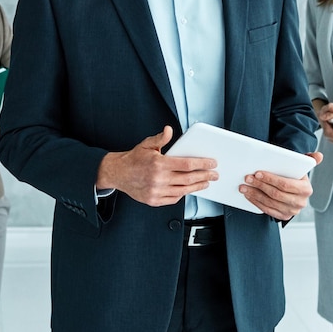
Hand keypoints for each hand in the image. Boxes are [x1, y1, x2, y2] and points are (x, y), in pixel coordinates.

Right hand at [96, 125, 218, 206]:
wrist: (118, 174)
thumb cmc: (134, 159)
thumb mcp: (146, 144)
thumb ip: (160, 138)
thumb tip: (169, 130)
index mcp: (159, 164)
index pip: (186, 164)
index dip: (202, 164)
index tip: (212, 163)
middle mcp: (158, 179)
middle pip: (188, 178)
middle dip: (204, 176)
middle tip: (214, 174)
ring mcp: (156, 191)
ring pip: (183, 190)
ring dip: (197, 186)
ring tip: (206, 182)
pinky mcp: (154, 200)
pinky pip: (173, 199)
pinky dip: (183, 194)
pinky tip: (189, 189)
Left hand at [239, 151, 322, 219]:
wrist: (293, 188)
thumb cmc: (294, 174)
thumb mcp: (302, 165)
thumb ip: (309, 159)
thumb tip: (319, 155)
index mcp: (306, 189)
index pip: (285, 184)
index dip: (270, 179)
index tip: (258, 173)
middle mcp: (300, 202)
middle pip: (276, 194)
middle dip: (260, 185)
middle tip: (248, 178)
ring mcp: (292, 211)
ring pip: (270, 203)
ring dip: (255, 194)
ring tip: (244, 187)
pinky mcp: (284, 216)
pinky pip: (268, 211)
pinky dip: (256, 202)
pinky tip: (249, 195)